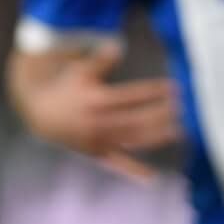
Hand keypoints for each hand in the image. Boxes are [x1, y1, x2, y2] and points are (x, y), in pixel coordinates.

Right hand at [22, 44, 180, 181]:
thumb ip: (101, 60)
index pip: (132, 96)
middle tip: (181, 108)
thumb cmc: (68, 88)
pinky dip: (134, 171)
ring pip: (131, 140)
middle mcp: (99, 122)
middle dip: (160, 114)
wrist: (42, 115)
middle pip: (136, 119)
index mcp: (97, 100)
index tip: (175, 88)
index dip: (154, 92)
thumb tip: (117, 46)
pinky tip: (153, 177)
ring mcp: (98, 141)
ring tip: (178, 131)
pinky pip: (117, 164)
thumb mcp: (81, 71)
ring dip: (155, 137)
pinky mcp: (96, 154)